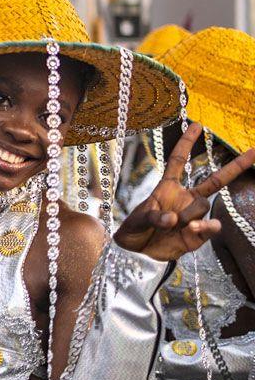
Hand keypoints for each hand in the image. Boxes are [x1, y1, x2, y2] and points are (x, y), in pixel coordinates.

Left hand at [115, 123, 254, 260]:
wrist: (137, 255)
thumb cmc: (135, 231)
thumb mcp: (137, 220)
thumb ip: (153, 217)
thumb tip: (174, 219)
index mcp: (167, 188)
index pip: (178, 161)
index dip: (187, 143)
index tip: (197, 124)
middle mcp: (186, 199)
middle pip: (214, 180)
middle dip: (235, 166)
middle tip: (254, 152)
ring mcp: (195, 216)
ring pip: (203, 206)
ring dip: (189, 215)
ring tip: (174, 226)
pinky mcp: (200, 234)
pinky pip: (212, 226)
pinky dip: (205, 227)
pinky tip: (193, 229)